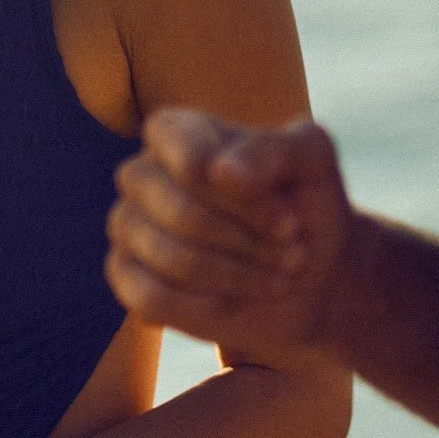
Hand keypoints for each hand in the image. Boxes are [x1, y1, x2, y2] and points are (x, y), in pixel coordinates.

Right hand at [106, 109, 356, 356]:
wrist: (310, 273)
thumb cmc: (306, 205)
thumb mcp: (311, 161)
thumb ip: (273, 150)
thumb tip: (220, 171)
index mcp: (174, 131)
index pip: (191, 161)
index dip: (243, 200)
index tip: (291, 222)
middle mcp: (141, 174)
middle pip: (181, 214)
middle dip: (247, 242)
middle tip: (294, 252)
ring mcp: (128, 225)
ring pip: (171, 260)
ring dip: (238, 275)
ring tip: (279, 274)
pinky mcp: (127, 275)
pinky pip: (152, 298)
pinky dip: (207, 306)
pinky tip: (238, 298)